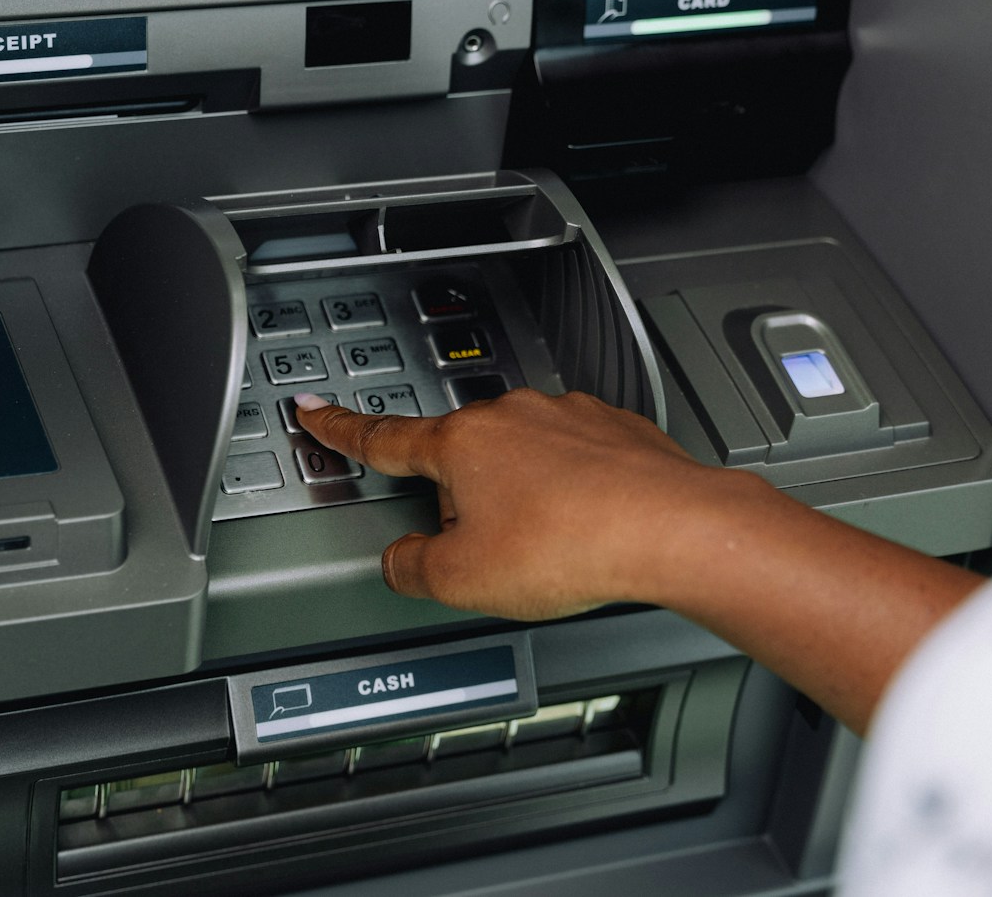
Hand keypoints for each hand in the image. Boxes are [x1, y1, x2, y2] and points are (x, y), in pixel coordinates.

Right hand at [295, 388, 751, 619]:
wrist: (673, 530)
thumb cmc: (574, 545)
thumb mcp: (463, 579)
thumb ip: (413, 568)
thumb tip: (404, 560)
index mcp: (462, 443)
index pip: (385, 437)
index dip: (343, 430)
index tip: (318, 412)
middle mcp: (513, 415)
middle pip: (464, 459)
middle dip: (467, 502)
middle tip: (492, 550)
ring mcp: (569, 417)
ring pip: (525, 460)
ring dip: (527, 499)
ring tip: (554, 548)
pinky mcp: (617, 431)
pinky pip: (578, 463)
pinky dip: (576, 494)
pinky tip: (590, 530)